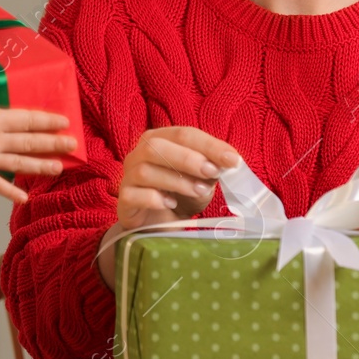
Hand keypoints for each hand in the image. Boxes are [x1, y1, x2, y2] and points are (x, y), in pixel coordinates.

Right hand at [0, 48, 77, 204]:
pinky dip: (10, 193)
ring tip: (59, 169)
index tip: (65, 123)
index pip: (28, 120)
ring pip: (19, 164)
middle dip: (53, 144)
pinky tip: (24, 199)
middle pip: (29, 142)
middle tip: (73, 146)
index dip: (47, 121)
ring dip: (40, 166)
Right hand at [97, 127, 240, 288]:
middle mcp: (139, 154)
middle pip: (157, 146)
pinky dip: (154, 198)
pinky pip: (134, 195)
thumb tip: (230, 163)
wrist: (160, 224)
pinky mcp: (124, 200)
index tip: (233, 160)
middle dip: (188, 159)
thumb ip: (213, 169)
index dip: (209, 145)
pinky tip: (171, 204)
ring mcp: (128, 176)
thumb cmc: (181, 196)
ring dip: (177, 181)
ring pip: (146, 171)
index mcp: (159, 140)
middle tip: (213, 173)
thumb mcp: (202, 180)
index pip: (183, 134)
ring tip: (200, 192)